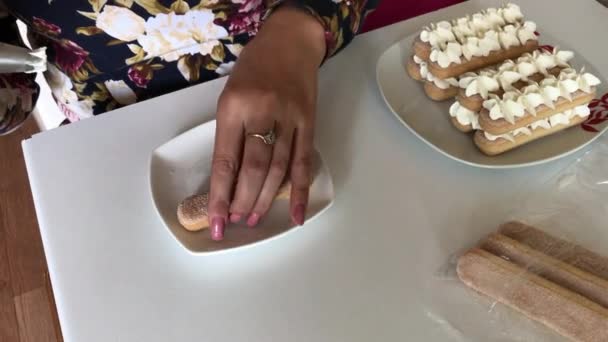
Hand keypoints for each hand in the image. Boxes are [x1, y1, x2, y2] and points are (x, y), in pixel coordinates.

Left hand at [208, 6, 325, 239]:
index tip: (217, 221)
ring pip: (277, 169)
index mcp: (233, 107)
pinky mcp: (309, 123)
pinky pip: (304, 162)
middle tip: (237, 221)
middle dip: (243, 201)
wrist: (290, 42)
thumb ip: (230, 133)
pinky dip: (301, 190)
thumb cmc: (253, 68)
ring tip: (255, 218)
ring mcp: (289, 119)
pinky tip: (297, 213)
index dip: (220, 196)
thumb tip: (230, 177)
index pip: (225, 161)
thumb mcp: (229, 94)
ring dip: (266, 199)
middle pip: (253, 169)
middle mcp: (261, 114)